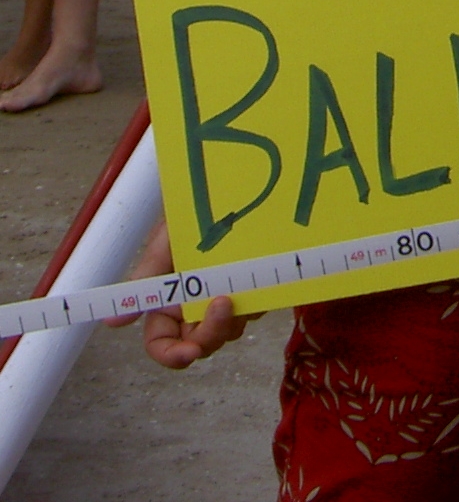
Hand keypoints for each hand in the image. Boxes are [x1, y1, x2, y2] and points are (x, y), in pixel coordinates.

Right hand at [112, 223, 248, 369]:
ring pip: (229, 331)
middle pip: (199, 344)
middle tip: (224, 304)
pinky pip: (255, 310)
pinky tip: (257, 276)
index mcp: (167, 302)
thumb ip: (146, 279)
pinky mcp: (252, 290)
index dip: (172, 355)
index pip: (162, 343)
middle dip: (211, 333)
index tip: (189, 352)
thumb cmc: (191, 214)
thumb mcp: (167, 242)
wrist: (230, 191)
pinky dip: (256, 300)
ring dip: (236, 316)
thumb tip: (112, 322)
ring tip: (240, 282)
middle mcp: (193, 307)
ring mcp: (224, 299)